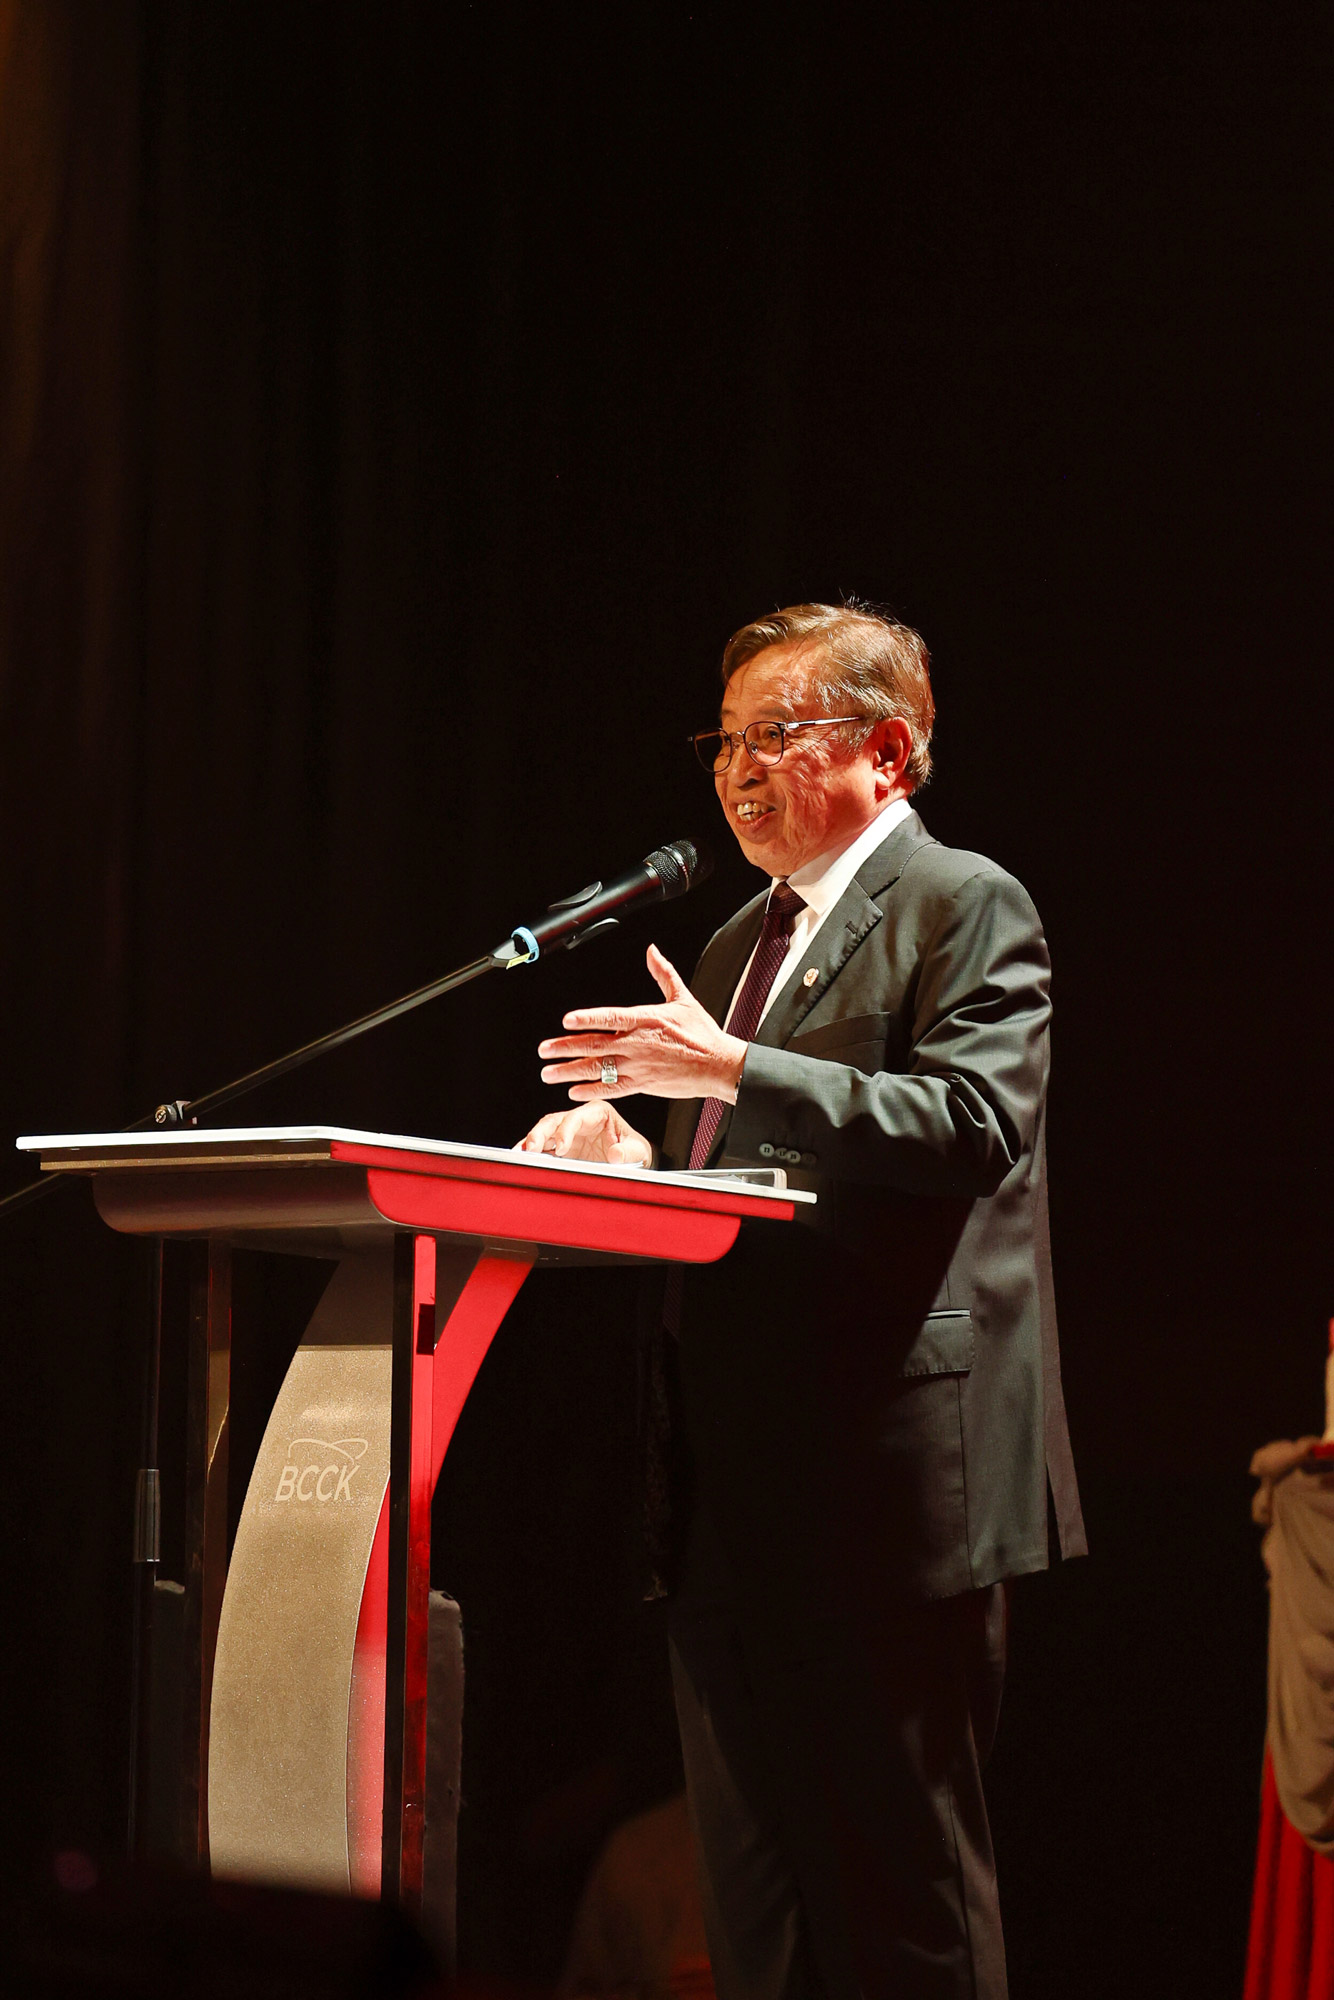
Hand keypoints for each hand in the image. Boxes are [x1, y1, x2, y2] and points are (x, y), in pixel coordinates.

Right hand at [515, 1101, 653, 1166]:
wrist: (631, 1162)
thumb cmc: (634, 1151)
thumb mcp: (638, 1151)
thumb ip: (628, 1152)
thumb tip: (615, 1155)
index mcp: (598, 1112)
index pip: (577, 1117)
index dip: (566, 1130)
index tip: (561, 1147)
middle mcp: (580, 1119)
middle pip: (554, 1121)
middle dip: (540, 1133)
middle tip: (532, 1149)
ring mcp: (567, 1133)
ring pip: (543, 1132)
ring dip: (531, 1142)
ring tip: (520, 1154)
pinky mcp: (560, 1148)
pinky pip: (542, 1148)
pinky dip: (530, 1152)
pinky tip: (520, 1158)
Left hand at [537, 943, 746, 1104]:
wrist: (719, 1065)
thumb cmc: (702, 1034)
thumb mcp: (683, 998)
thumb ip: (663, 973)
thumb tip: (652, 951)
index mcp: (645, 1019)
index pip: (609, 1017)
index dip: (587, 1019)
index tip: (566, 1021)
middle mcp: (637, 1043)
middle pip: (594, 1045)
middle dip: (565, 1048)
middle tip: (543, 1050)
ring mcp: (638, 1066)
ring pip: (597, 1069)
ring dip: (569, 1071)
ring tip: (548, 1072)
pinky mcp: (642, 1085)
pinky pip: (611, 1089)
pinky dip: (591, 1090)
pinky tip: (573, 1091)